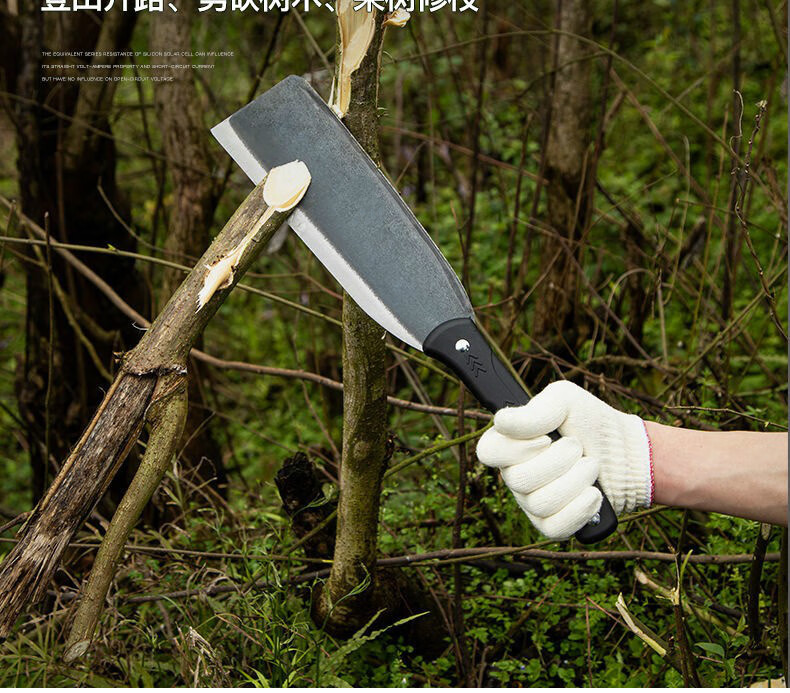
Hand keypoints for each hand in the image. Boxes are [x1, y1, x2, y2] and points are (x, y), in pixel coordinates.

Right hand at [476, 381, 652, 539]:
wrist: (628, 453)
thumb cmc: (591, 423)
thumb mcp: (565, 402)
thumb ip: (533, 411)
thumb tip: (501, 422)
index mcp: (511, 444)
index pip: (488, 452)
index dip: (515, 449)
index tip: (546, 439)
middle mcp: (516, 475)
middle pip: (518, 480)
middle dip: (560, 461)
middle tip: (578, 448)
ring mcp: (531, 503)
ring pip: (540, 503)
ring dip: (576, 481)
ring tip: (591, 467)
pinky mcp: (552, 524)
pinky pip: (554, 527)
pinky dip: (580, 509)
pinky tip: (594, 495)